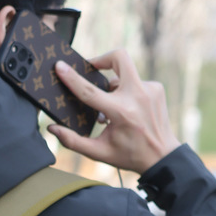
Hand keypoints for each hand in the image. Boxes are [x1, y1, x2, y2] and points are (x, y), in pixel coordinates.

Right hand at [47, 49, 180, 175]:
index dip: (72, 78)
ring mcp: (150, 90)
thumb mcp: (99, 153)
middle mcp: (137, 97)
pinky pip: (135, 82)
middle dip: (102, 58)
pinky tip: (127, 109)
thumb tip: (52, 129)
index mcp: (121, 113)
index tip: (60, 66)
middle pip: (119, 57)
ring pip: (124, 74)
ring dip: (113, 86)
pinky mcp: (157, 88)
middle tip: (92, 67)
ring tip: (110, 107)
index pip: (90, 91)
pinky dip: (127, 93)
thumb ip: (73, 141)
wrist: (163, 157)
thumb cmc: (130, 155)